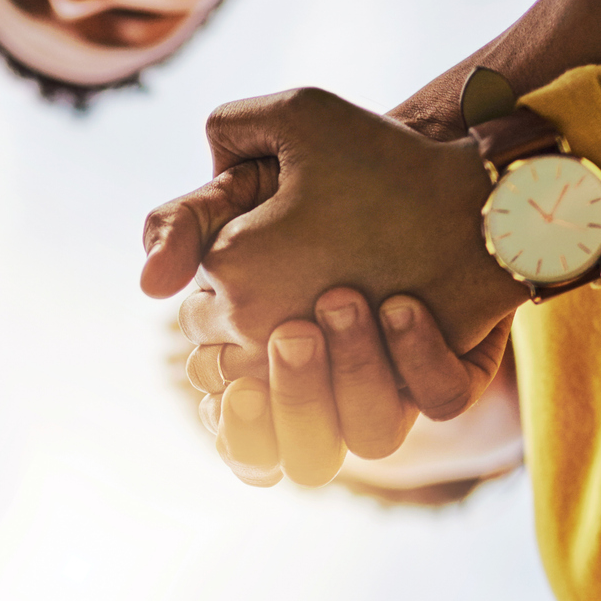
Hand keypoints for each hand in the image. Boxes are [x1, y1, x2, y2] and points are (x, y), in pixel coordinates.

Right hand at [142, 89, 526, 482]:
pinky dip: (422, 361)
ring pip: (372, 439)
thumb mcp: (241, 189)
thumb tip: (150, 284)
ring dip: (354, 378)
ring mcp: (395, 386)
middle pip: (300, 450)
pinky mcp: (450, 370)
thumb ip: (181, 224)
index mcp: (267, 370)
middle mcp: (333, 393)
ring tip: (347, 300)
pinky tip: (405, 305)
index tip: (235, 367)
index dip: (235, 413)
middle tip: (294, 330)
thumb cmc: (317, 177)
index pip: (239, 426)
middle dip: (294, 393)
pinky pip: (442, 398)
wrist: (419, 151)